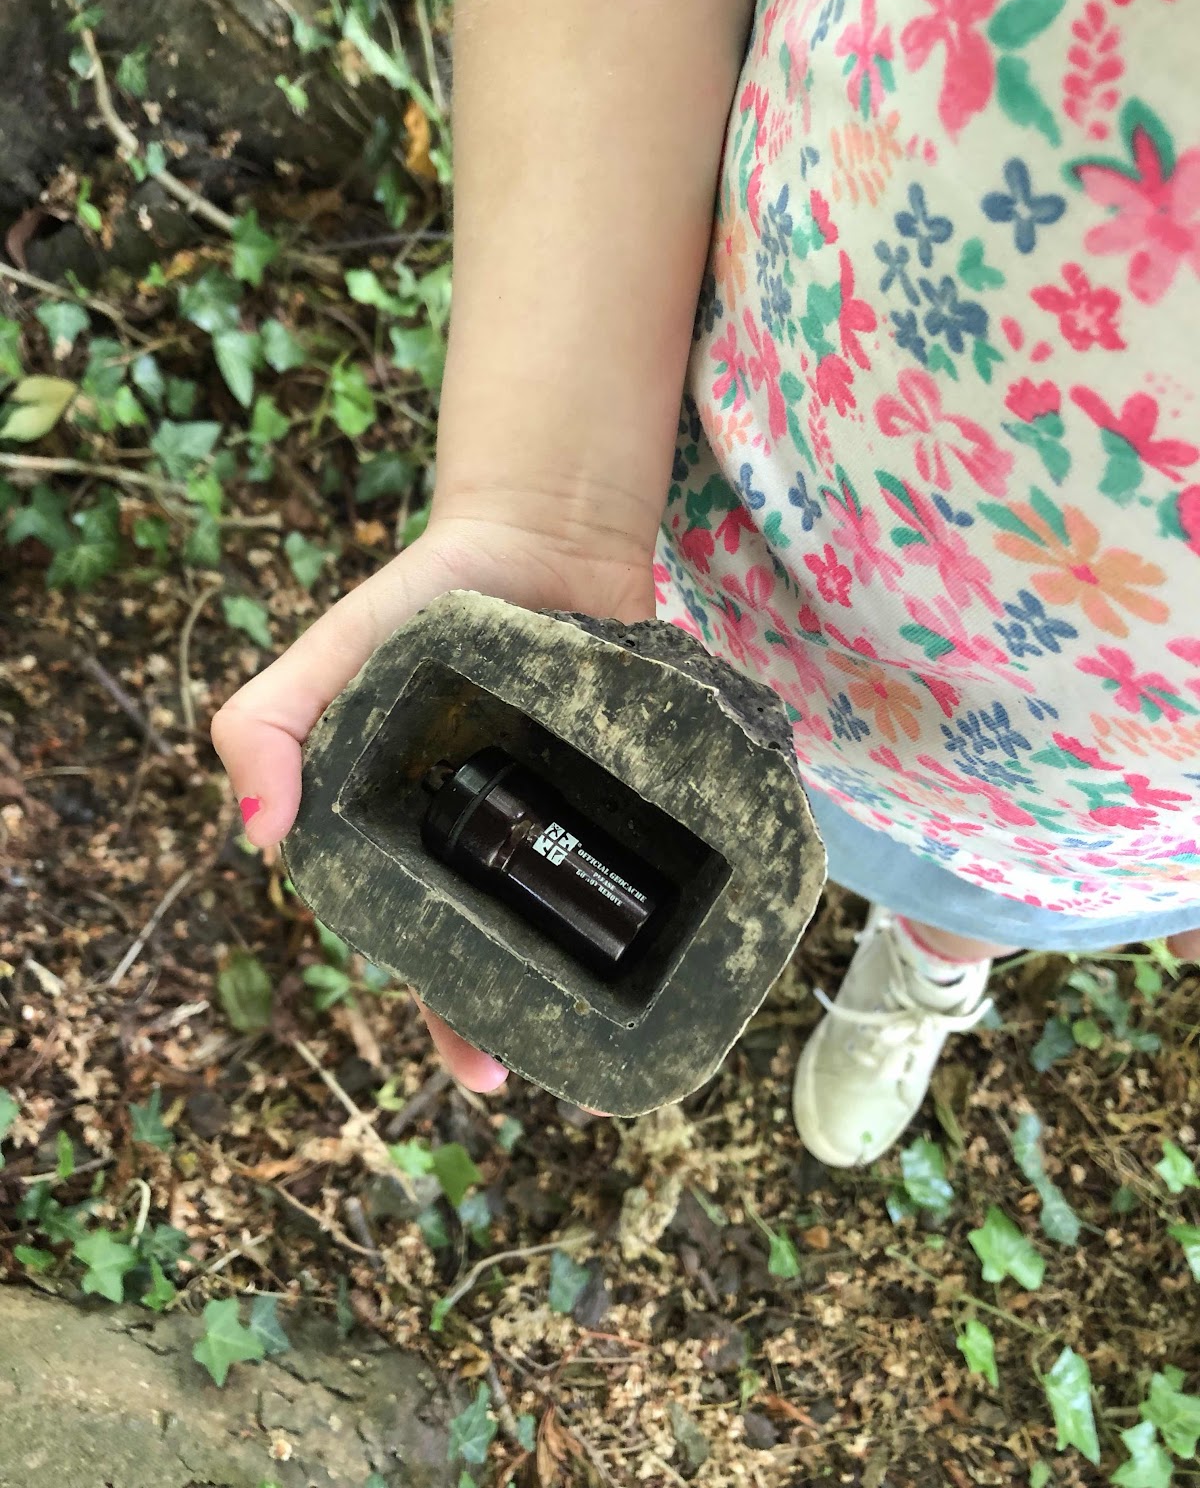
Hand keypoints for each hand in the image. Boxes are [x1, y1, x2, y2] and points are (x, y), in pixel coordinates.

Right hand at [211, 509, 656, 1092]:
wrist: (544, 531)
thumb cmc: (427, 598)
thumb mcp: (332, 653)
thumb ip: (266, 721)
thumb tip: (257, 836)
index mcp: (415, 836)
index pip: (423, 947)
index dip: (445, 1013)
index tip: (482, 1072)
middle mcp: (494, 843)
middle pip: (512, 954)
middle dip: (536, 1023)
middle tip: (577, 1080)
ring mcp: (570, 821)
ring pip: (584, 925)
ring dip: (606, 988)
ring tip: (639, 1044)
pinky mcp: (636, 792)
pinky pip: (650, 860)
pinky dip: (668, 908)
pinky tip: (695, 953)